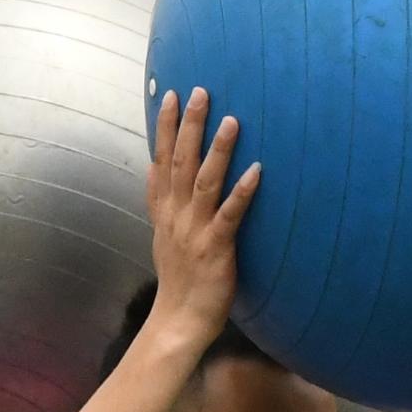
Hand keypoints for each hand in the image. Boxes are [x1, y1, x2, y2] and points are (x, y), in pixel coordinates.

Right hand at [140, 88, 256, 343]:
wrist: (178, 320)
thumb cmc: (179, 279)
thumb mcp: (162, 235)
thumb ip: (161, 201)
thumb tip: (155, 169)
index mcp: (164, 212)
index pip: (160, 160)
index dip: (166, 127)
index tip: (171, 95)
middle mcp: (176, 216)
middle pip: (180, 162)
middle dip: (190, 125)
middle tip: (201, 91)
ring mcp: (194, 231)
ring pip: (203, 182)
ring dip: (217, 150)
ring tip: (231, 121)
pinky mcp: (216, 249)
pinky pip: (230, 216)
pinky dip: (242, 192)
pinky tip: (256, 171)